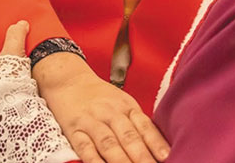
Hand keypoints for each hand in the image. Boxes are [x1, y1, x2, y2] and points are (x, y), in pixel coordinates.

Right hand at [34, 56, 169, 162]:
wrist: (67, 79)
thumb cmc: (98, 95)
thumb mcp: (122, 101)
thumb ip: (137, 122)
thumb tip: (157, 147)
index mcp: (126, 106)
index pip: (145, 126)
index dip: (156, 143)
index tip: (167, 157)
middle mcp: (111, 113)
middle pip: (129, 137)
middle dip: (142, 157)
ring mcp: (91, 121)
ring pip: (109, 144)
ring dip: (121, 161)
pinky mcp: (74, 130)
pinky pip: (85, 147)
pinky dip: (94, 161)